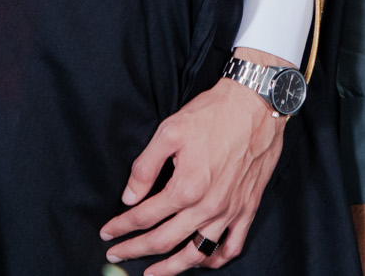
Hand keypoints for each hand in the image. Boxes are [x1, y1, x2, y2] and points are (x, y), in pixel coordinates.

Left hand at [100, 49, 291, 273]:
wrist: (256, 105)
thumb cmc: (214, 114)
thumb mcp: (169, 131)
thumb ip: (145, 167)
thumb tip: (129, 196)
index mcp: (185, 187)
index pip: (144, 216)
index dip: (122, 226)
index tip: (108, 232)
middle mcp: (207, 206)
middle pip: (164, 240)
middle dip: (135, 251)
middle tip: (118, 254)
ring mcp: (229, 210)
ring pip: (196, 253)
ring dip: (172, 268)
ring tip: (154, 274)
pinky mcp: (247, 208)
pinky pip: (232, 246)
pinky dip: (216, 260)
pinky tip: (202, 261)